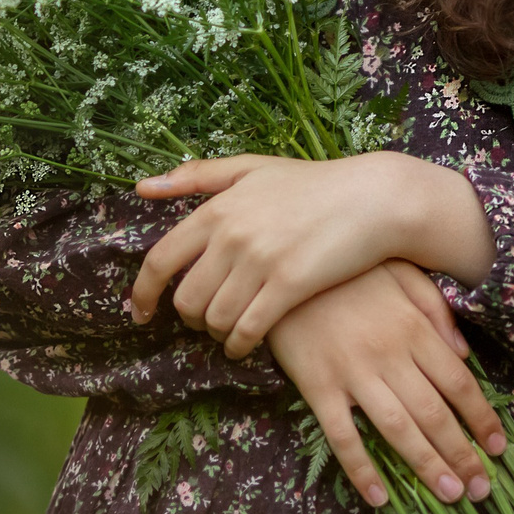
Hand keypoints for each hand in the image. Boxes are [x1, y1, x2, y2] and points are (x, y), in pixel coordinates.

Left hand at [128, 151, 494, 354]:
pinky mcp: (288, 286)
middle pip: (185, 299)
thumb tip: (141, 188)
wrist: (373, 198)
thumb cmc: (314, 183)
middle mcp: (232, 235)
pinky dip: (239, 345)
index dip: (142, 294)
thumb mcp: (253, 168)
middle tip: (204, 320)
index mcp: (217, 208)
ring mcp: (260, 261)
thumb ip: (197, 176)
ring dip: (216, 333)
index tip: (139, 313)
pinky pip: (247, 330)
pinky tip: (245, 345)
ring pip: (214, 319)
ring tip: (228, 330)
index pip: (160, 261)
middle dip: (189, 318)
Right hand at [266, 261, 507, 509]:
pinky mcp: (318, 388)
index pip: (459, 382)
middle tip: (480, 488)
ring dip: (427, 466)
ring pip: (398, 429)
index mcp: (415, 328)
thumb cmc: (351, 272)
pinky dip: (361, 469)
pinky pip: (342, 436)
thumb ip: (437, 311)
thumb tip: (465, 354)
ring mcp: (353, 374)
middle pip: (434, 413)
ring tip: (450, 495)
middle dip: (462, 454)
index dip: (481, 418)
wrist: (288, 272)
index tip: (498, 447)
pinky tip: (379, 497)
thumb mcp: (404, 275)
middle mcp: (390, 355)